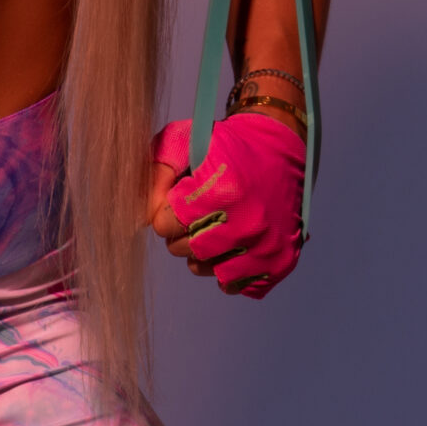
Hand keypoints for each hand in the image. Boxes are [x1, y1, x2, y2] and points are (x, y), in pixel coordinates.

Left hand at [147, 114, 306, 297]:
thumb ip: (157, 173)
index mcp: (224, 190)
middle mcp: (248, 223)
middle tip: (196, 212)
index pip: (165, 225)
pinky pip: (235, 284)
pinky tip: (236, 243)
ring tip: (216, 227)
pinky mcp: (280, 262)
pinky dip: (229, 268)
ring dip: (203, 252)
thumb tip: (146, 216)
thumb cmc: (226, 144)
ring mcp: (267, 246)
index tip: (179, 199)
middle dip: (181, 231)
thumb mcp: (184, 140)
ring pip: (207, 270)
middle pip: (184, 249)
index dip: (166, 211)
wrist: (281, 148)